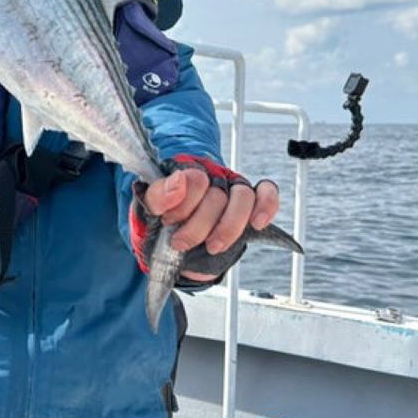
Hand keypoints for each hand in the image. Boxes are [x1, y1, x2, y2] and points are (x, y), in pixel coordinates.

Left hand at [141, 157, 278, 281]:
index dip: (184, 203)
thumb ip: (158, 195)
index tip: (168, 220)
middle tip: (180, 242)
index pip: (195, 178)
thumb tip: (178, 181)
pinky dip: (266, 205)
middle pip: (217, 195)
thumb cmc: (163, 221)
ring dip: (229, 226)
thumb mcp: (150, 209)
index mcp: (185, 171)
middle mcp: (212, 176)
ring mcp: (231, 189)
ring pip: (243, 196)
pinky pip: (267, 193)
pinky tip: (257, 223)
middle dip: (199, 224)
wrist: (171, 244)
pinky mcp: (249, 205)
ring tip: (213, 246)